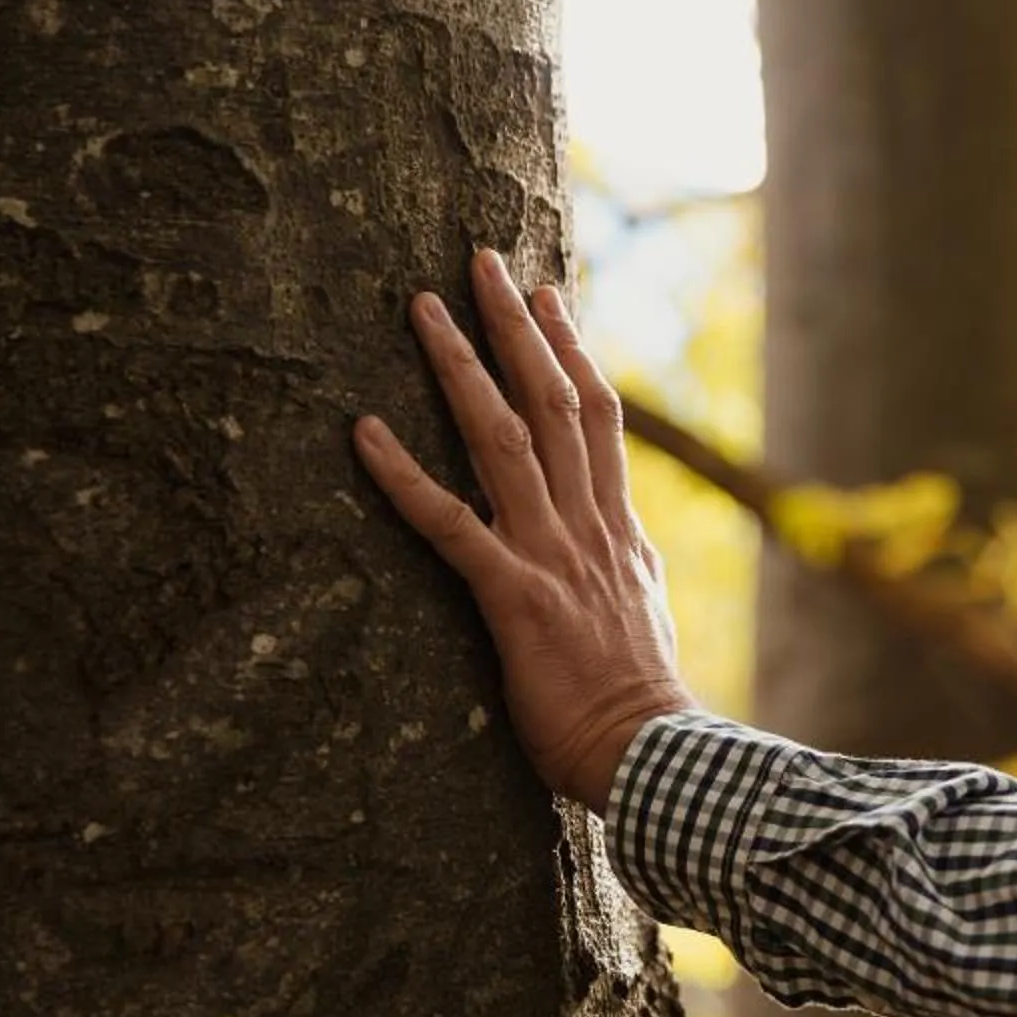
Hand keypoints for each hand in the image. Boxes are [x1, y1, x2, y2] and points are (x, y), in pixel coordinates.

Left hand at [353, 248, 694, 810]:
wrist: (654, 754)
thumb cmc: (641, 705)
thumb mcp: (645, 615)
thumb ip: (628, 568)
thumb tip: (625, 545)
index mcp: (618, 528)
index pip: (597, 416)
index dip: (571, 350)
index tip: (550, 296)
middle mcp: (587, 525)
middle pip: (551, 401)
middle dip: (516, 327)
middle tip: (482, 262)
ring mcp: (550, 556)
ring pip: (502, 438)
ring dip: (460, 367)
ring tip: (420, 308)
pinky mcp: (513, 598)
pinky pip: (449, 525)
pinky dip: (403, 476)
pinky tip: (361, 434)